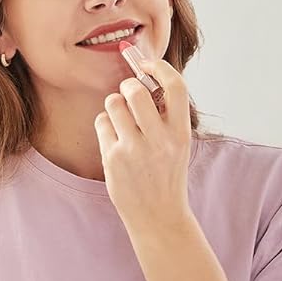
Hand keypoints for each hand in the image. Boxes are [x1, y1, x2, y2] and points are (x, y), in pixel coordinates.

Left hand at [94, 56, 193, 236]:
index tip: (147, 64)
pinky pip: (101, 122)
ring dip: (114, 106)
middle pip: (134, 90)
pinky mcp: (112, 158)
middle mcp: (159, 139)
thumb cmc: (166, 175)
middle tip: (129, 95)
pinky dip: (105, 126)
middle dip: (128, 86)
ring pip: (113, 103)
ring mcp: (133, 149)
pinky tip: (114, 141)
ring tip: (122, 121)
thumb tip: (146, 78)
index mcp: (180, 133)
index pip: (175, 86)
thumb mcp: (177, 144)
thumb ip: (166, 115)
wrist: (158, 217)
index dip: (159, 67)